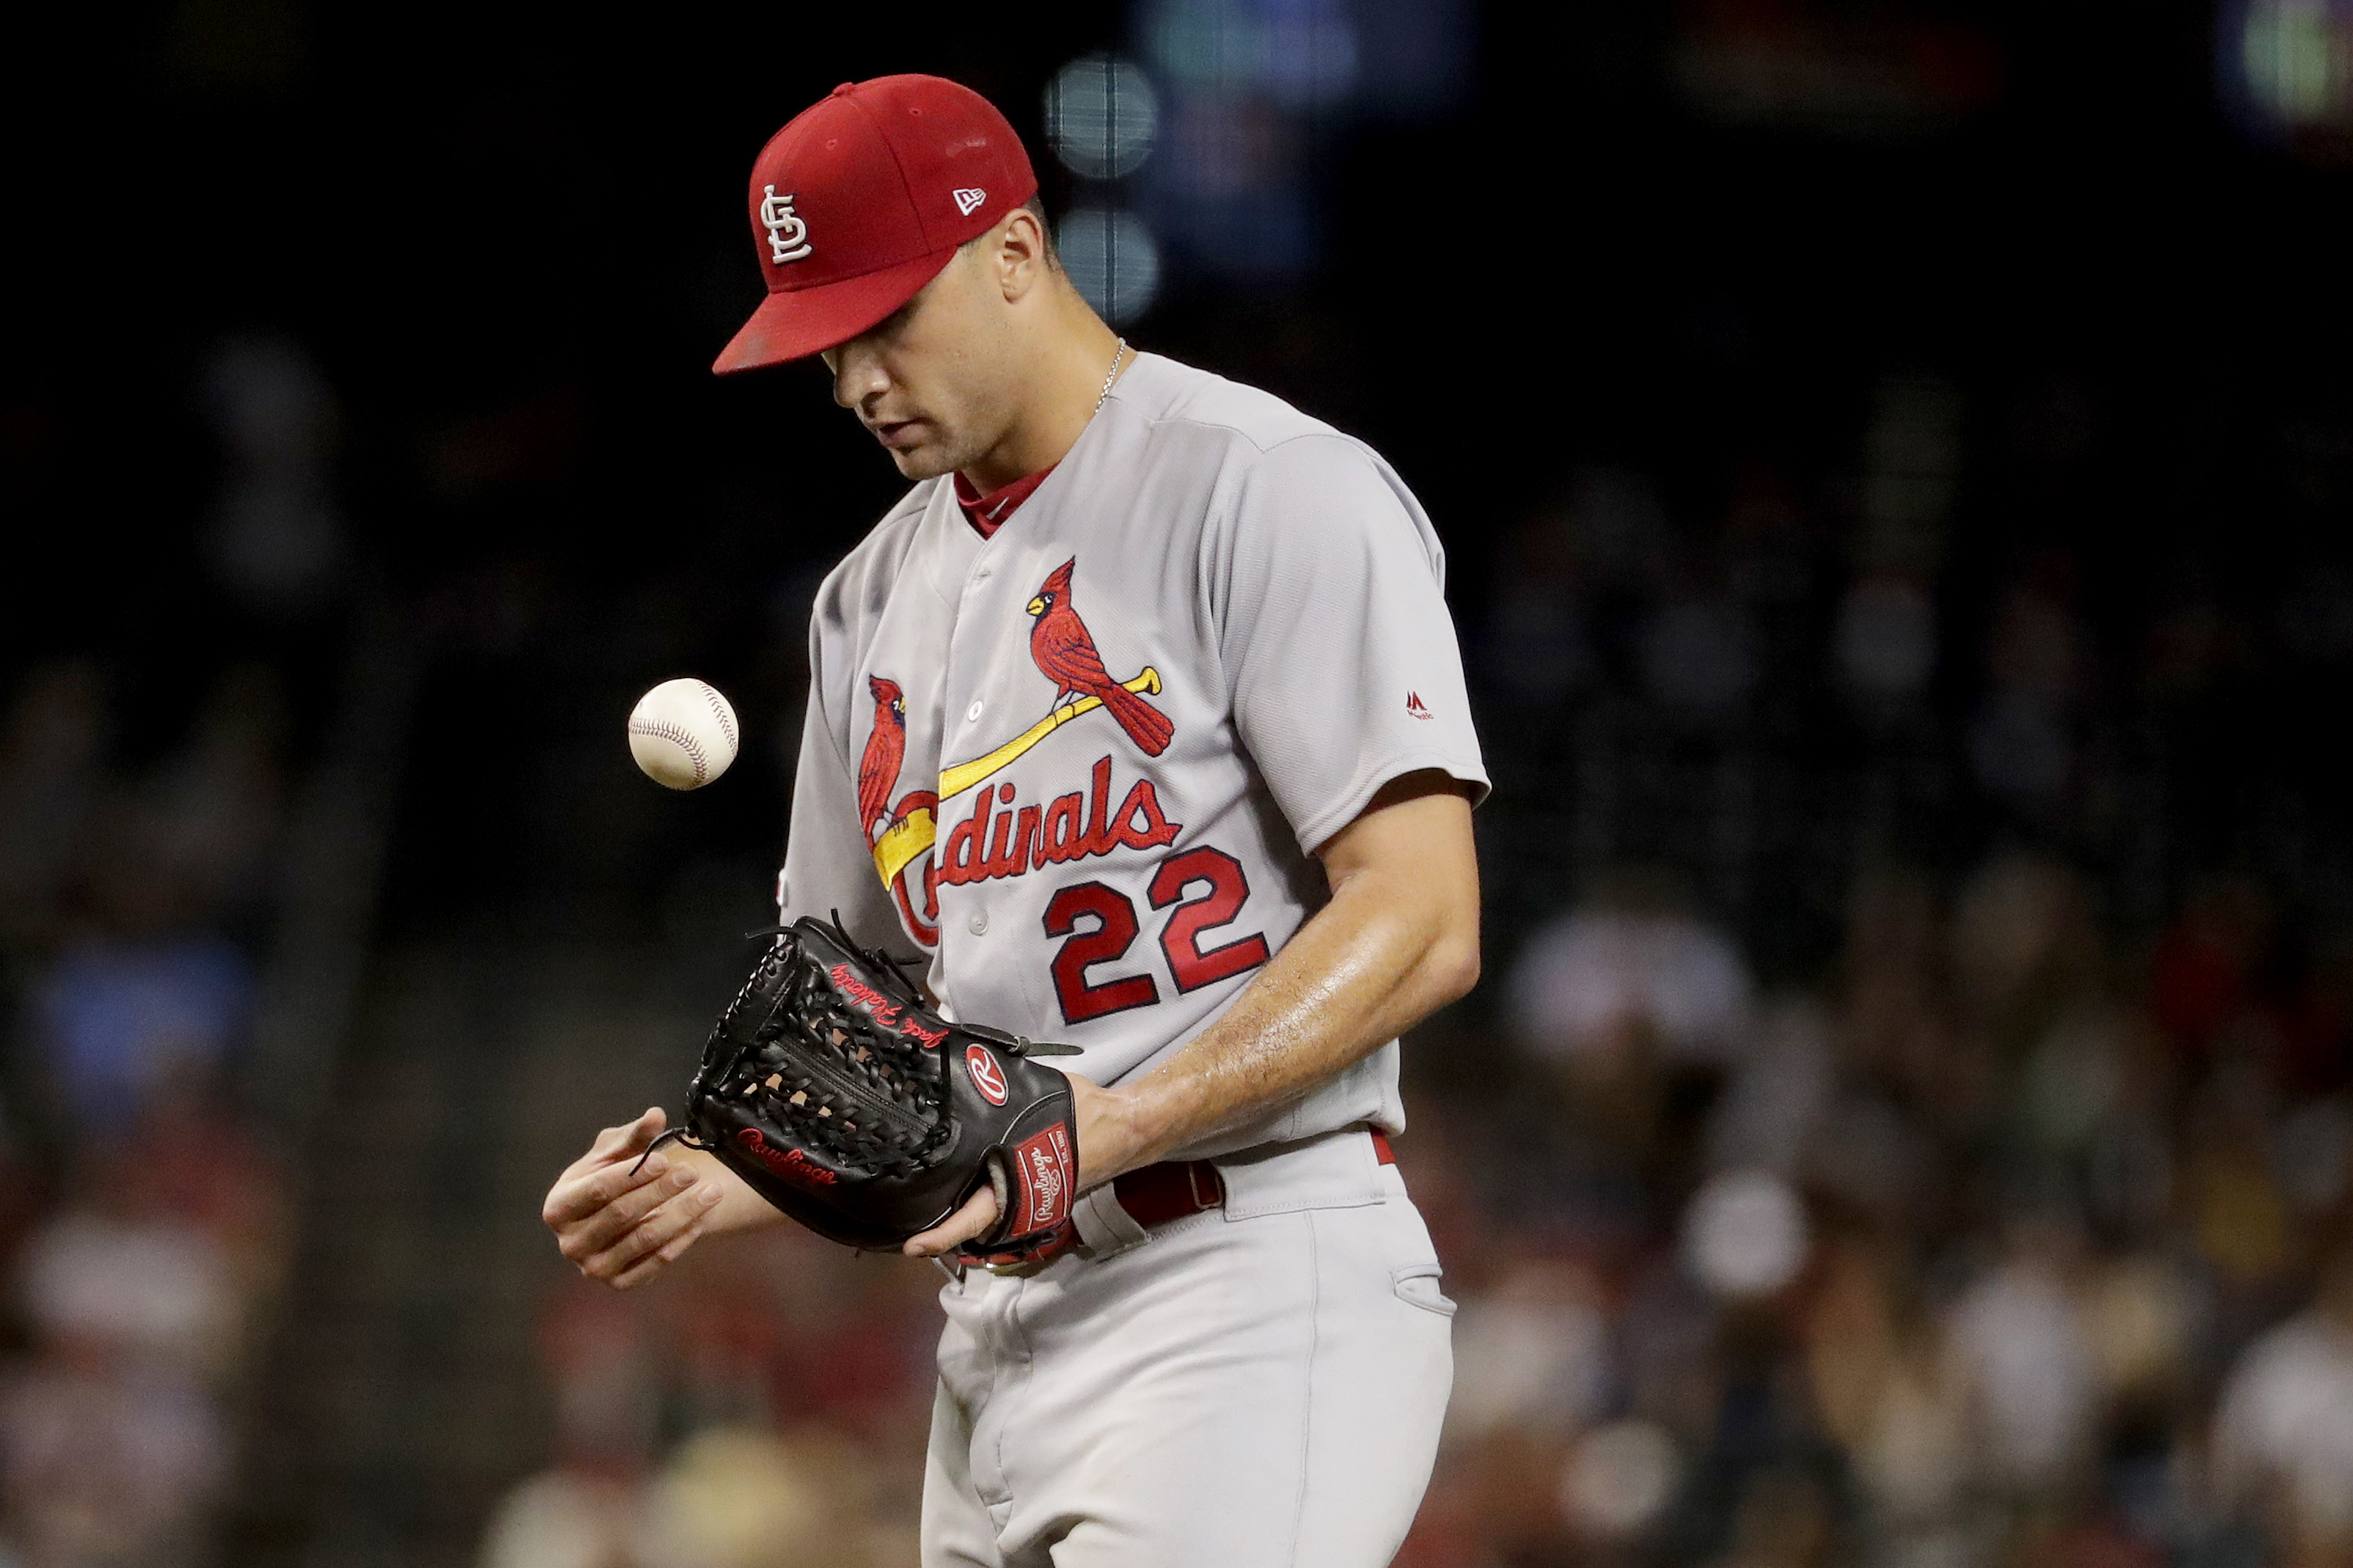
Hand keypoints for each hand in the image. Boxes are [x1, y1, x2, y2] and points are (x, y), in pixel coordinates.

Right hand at [543, 1108, 729, 1289]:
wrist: (609, 1216)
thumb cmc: (606, 1178)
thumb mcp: (612, 1153)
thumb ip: (633, 1135)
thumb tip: (656, 1115)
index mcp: (558, 1206)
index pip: (599, 1189)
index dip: (634, 1174)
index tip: (665, 1159)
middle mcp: (570, 1242)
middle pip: (622, 1214)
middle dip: (661, 1190)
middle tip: (693, 1172)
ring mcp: (593, 1267)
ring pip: (645, 1239)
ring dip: (683, 1213)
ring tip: (712, 1192)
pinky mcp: (619, 1282)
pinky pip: (656, 1262)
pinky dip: (682, 1239)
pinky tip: (701, 1218)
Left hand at [903, 1072, 1151, 1257]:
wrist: (1125, 1129)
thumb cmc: (1087, 1113)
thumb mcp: (1042, 1098)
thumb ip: (1007, 1096)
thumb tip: (977, 1079)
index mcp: (1019, 1182)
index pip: (974, 1216)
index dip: (941, 1234)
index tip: (913, 1246)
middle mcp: (1022, 1199)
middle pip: (972, 1223)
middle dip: (940, 1226)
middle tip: (904, 1223)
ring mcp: (1030, 1199)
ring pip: (985, 1216)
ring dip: (957, 1214)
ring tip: (921, 1206)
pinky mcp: (1035, 1192)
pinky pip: (998, 1200)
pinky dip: (976, 1198)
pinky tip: (957, 1182)